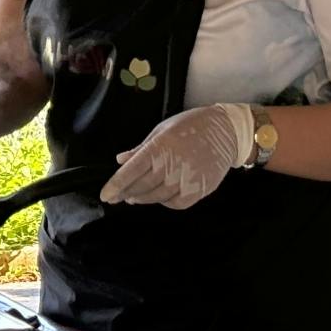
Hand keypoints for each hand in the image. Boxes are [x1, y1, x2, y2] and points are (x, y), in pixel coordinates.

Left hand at [101, 104, 251, 209]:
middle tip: (116, 197)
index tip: (105, 196)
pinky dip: (165, 203)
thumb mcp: (160, 131)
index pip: (131, 172)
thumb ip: (140, 148)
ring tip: (133, 198)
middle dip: (125, 193)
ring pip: (157, 197)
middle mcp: (171, 166)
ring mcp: (187, 180)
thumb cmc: (189, 126)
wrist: (225, 132)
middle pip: (141, 187)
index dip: (115, 185)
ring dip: (143, 199)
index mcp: (158, 149)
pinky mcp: (200, 190)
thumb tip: (120, 160)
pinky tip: (159, 198)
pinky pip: (177, 203)